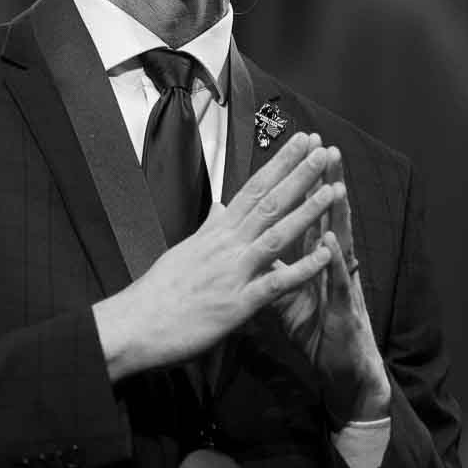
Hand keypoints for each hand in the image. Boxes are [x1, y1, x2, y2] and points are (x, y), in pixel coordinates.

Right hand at [95, 132, 339, 380]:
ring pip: (275, 235)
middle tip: (323, 149)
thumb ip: (208, 228)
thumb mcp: (184, 250)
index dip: (279, 164)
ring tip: (333, 189)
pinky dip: (302, 269)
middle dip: (298, 175)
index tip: (300, 142)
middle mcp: (226, 245)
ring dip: (306, 212)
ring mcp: (233, 272)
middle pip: (268, 203)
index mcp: (216, 232)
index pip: (253, 189)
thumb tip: (219, 207)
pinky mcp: (237, 304)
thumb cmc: (158, 292)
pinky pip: (275, 283)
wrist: (135, 324)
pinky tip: (324, 255)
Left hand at [272, 146, 390, 423]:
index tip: (293, 151)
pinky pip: (338, 282)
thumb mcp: (285, 293)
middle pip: (326, 217)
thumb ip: (271, 263)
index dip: (298, 184)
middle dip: (323, 183)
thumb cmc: (316, 329)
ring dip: (336, 213)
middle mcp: (331, 264)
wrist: (340, 370)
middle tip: (322, 148)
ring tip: (334, 182)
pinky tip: (331, 241)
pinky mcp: (343, 309)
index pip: (304, 213)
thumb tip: (248, 242)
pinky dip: (334, 261)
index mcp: (313, 257)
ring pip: (340, 242)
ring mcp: (340, 284)